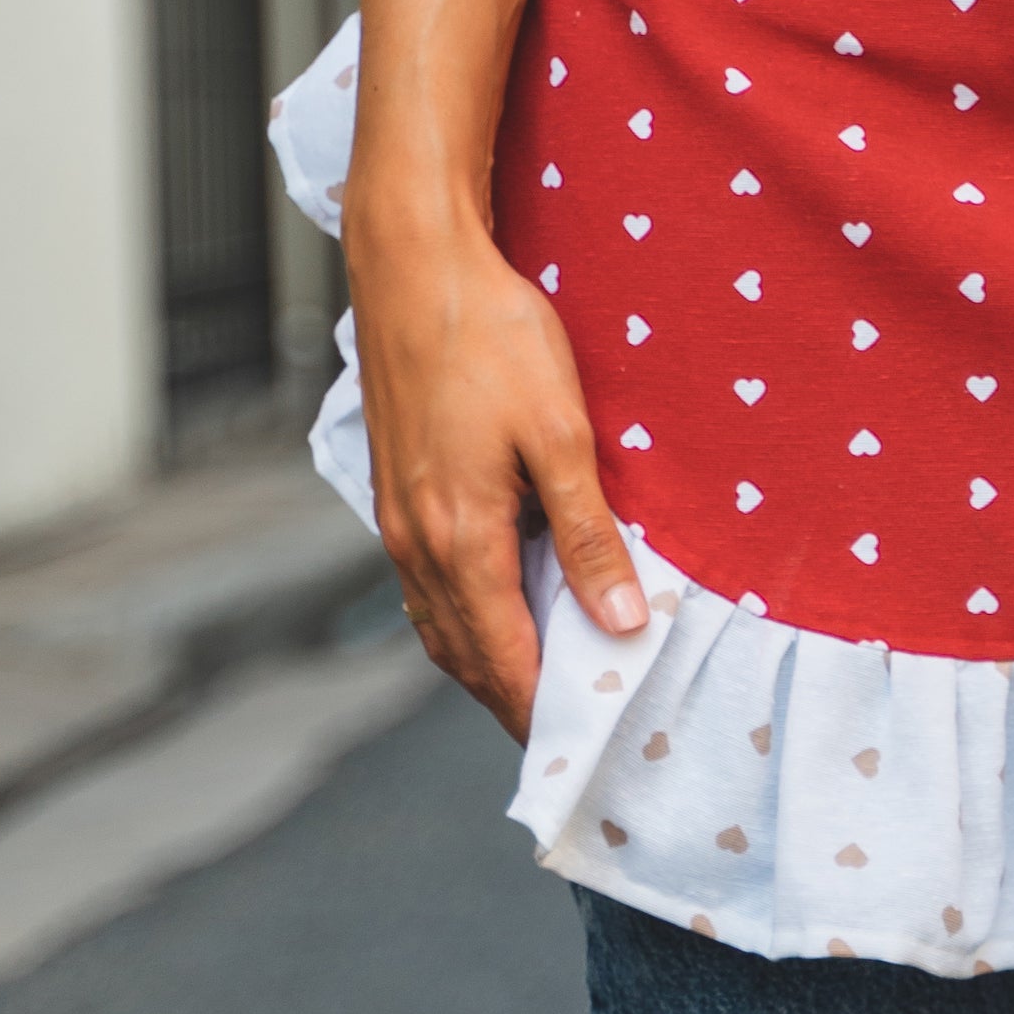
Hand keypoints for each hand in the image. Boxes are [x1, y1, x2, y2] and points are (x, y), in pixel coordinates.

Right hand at [348, 205, 647, 733]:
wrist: (415, 267)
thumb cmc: (491, 337)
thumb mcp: (561, 433)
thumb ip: (588, 534)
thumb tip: (620, 623)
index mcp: (461, 539)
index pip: (504, 659)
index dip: (540, 709)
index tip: (579, 746)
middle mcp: (416, 543)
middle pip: (464, 654)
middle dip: (512, 698)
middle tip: (564, 729)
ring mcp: (395, 517)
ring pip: (438, 621)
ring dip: (483, 658)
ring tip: (536, 676)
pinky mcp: (393, 487)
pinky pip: (422, 581)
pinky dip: (459, 613)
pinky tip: (492, 599)